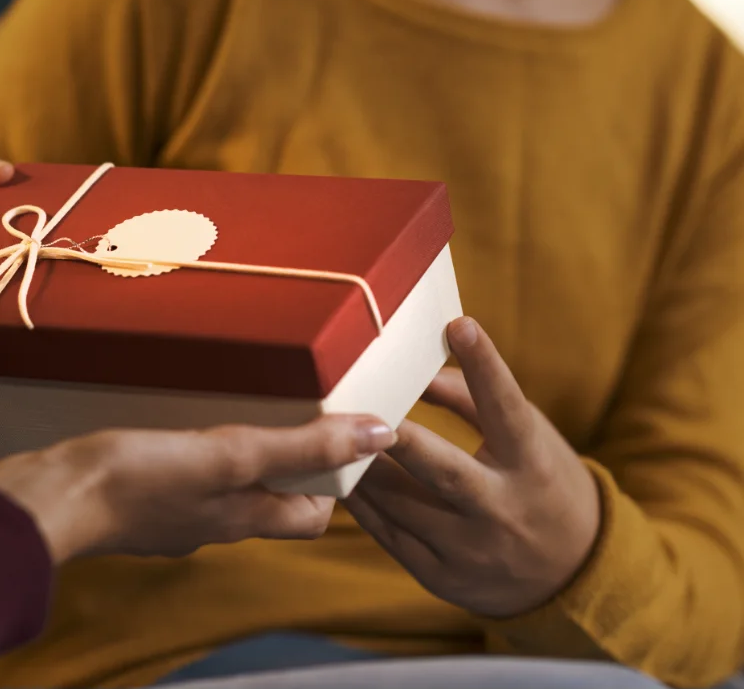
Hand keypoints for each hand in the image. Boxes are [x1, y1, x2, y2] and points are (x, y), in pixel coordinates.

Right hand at [0, 416, 396, 563]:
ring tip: (251, 404)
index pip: (314, 515)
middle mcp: (216, 522)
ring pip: (231, 486)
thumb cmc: (137, 479)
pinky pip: (190, 475)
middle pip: (274, 497)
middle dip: (295, 461)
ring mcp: (177, 512)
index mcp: (243, 516)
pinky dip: (204, 451)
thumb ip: (302, 447)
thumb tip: (380, 434)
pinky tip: (190, 420)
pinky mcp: (142, 494)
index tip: (346, 435)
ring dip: (248, 452)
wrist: (48, 498)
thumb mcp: (230, 454)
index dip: (337, 481)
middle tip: (303, 408)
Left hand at [345, 317, 600, 618]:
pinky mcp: (443, 578)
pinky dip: (364, 506)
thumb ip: (473, 397)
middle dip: (401, 440)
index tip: (460, 325)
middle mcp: (503, 509)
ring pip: (404, 507)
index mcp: (531, 464)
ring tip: (331, 436)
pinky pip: (391, 537)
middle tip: (361, 406)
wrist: (572, 574)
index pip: (507, 409)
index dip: (486, 366)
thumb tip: (416, 363)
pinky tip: (340, 477)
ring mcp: (472, 551)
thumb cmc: (540, 480)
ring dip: (364, 470)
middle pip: (445, 471)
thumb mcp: (527, 435)